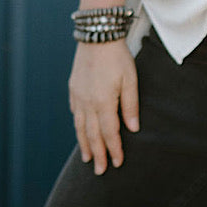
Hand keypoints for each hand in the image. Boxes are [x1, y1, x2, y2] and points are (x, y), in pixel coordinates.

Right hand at [68, 39, 138, 174]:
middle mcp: (88, 103)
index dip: (114, 149)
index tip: (117, 163)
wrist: (97, 35)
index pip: (109, 133)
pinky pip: (75, 113)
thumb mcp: (130, 79)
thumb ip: (130, 105)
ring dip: (84, 144)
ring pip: (80, 127)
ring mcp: (78, 96)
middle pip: (92, 135)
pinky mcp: (73, 89)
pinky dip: (78, 126)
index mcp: (103, 102)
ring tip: (87, 158)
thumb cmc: (117, 56)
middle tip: (100, 171)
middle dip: (97, 154)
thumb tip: (133, 128)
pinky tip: (81, 131)